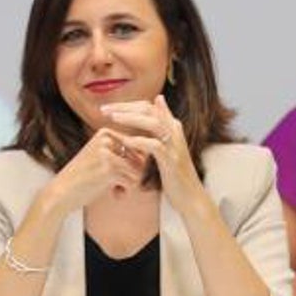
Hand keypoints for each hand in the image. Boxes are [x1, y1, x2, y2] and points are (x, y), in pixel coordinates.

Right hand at [42, 127, 147, 213]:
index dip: (133, 165)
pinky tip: (114, 194)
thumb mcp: (102, 157)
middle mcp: (107, 139)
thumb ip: (123, 152)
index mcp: (105, 132)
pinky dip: (125, 191)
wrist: (61, 193)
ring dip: (129, 184)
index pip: (137, 147)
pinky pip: (132, 182)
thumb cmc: (84, 178)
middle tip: (116, 183)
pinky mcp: (109, 169)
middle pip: (140, 158)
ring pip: (138, 171)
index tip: (115, 174)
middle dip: (132, 174)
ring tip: (115, 188)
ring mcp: (108, 153)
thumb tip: (150, 154)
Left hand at [103, 96, 202, 212]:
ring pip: (153, 123)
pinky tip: (125, 141)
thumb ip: (163, 123)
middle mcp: (174, 131)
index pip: (148, 106)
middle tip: (104, 110)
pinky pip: (154, 146)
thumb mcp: (169, 143)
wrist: (190, 196)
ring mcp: (174, 145)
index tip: (107, 108)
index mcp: (172, 126)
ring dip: (131, 118)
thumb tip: (158, 98)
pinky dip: (139, 141)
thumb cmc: (175, 172)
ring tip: (112, 118)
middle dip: (125, 107)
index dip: (127, 104)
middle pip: (149, 110)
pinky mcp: (171, 160)